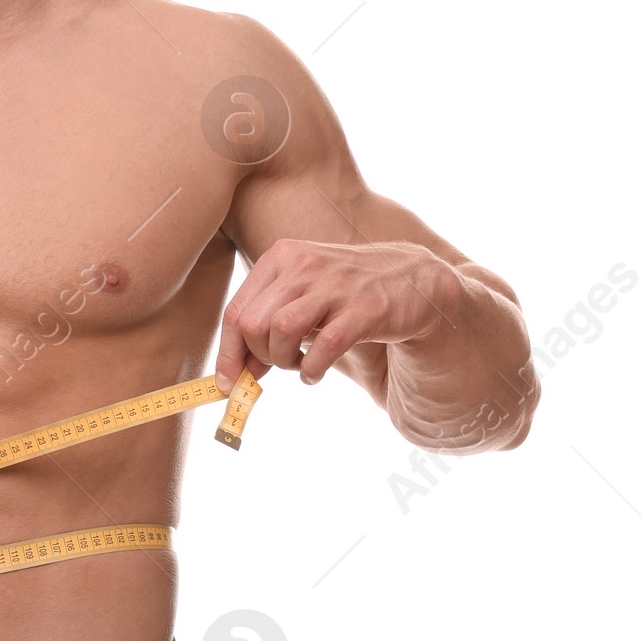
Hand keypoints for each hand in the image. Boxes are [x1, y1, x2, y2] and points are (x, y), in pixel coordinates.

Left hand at [215, 238, 460, 387]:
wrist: (412, 280)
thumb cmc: (345, 293)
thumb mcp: (301, 296)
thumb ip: (268, 325)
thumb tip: (236, 372)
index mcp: (281, 258)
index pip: (236, 311)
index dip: (227, 353)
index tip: (228, 382)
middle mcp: (304, 266)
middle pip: (253, 323)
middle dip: (257, 357)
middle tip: (277, 366)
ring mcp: (335, 285)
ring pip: (281, 330)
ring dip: (284, 361)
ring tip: (298, 365)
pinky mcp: (364, 308)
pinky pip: (323, 346)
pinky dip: (311, 370)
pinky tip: (315, 373)